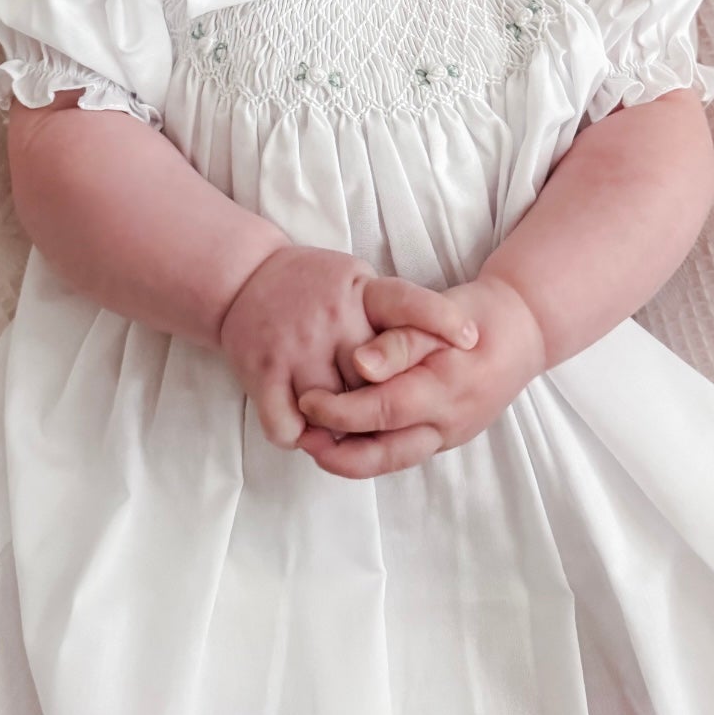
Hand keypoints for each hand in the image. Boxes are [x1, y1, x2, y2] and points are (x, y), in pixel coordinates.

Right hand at [218, 246, 477, 451]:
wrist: (242, 279)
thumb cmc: (311, 285)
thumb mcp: (357, 280)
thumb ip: (391, 313)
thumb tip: (440, 343)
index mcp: (361, 292)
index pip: (408, 302)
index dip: (441, 319)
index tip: (471, 339)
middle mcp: (332, 317)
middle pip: (377, 377)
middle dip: (385, 401)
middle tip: (392, 416)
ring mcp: (297, 346)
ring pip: (335, 410)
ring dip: (341, 428)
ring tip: (344, 431)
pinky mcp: (264, 371)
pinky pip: (289, 425)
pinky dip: (298, 435)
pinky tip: (304, 429)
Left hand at [296, 276, 545, 478]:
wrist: (523, 332)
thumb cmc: (477, 316)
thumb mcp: (439, 316)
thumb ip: (399, 342)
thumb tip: (360, 364)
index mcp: (444, 390)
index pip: (381, 411)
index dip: (339, 411)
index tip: (306, 400)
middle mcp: (448, 423)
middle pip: (384, 454)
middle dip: (338, 454)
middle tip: (300, 438)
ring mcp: (450, 435)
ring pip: (393, 460)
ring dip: (351, 458)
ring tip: (314, 442)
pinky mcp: (447, 436)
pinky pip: (404, 451)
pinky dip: (372, 450)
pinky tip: (345, 437)